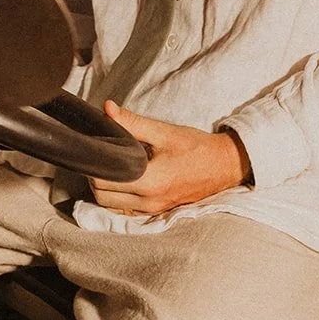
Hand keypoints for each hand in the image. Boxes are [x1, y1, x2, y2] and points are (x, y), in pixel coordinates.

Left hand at [89, 102, 251, 215]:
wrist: (224, 165)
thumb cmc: (196, 147)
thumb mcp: (164, 131)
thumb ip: (132, 122)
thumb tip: (107, 109)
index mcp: (149, 181)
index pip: (103, 180)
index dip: (93, 163)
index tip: (94, 147)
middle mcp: (148, 201)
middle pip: (102, 196)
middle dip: (95, 175)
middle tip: (100, 154)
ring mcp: (152, 209)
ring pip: (111, 205)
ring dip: (104, 188)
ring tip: (110, 165)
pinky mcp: (157, 211)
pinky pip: (126, 209)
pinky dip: (117, 197)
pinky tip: (122, 178)